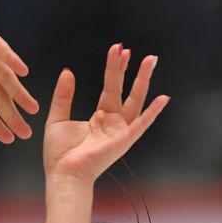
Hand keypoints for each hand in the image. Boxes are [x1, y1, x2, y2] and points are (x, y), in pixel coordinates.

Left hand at [43, 43, 167, 182]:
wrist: (63, 173)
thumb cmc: (59, 154)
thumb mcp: (57, 118)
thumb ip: (64, 95)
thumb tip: (68, 72)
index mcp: (99, 117)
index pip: (110, 87)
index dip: (114, 69)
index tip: (118, 50)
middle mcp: (113, 122)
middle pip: (124, 89)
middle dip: (128, 69)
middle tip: (130, 49)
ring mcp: (121, 131)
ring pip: (136, 100)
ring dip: (143, 80)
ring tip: (150, 61)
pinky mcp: (124, 140)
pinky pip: (142, 123)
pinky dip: (153, 112)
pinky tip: (163, 98)